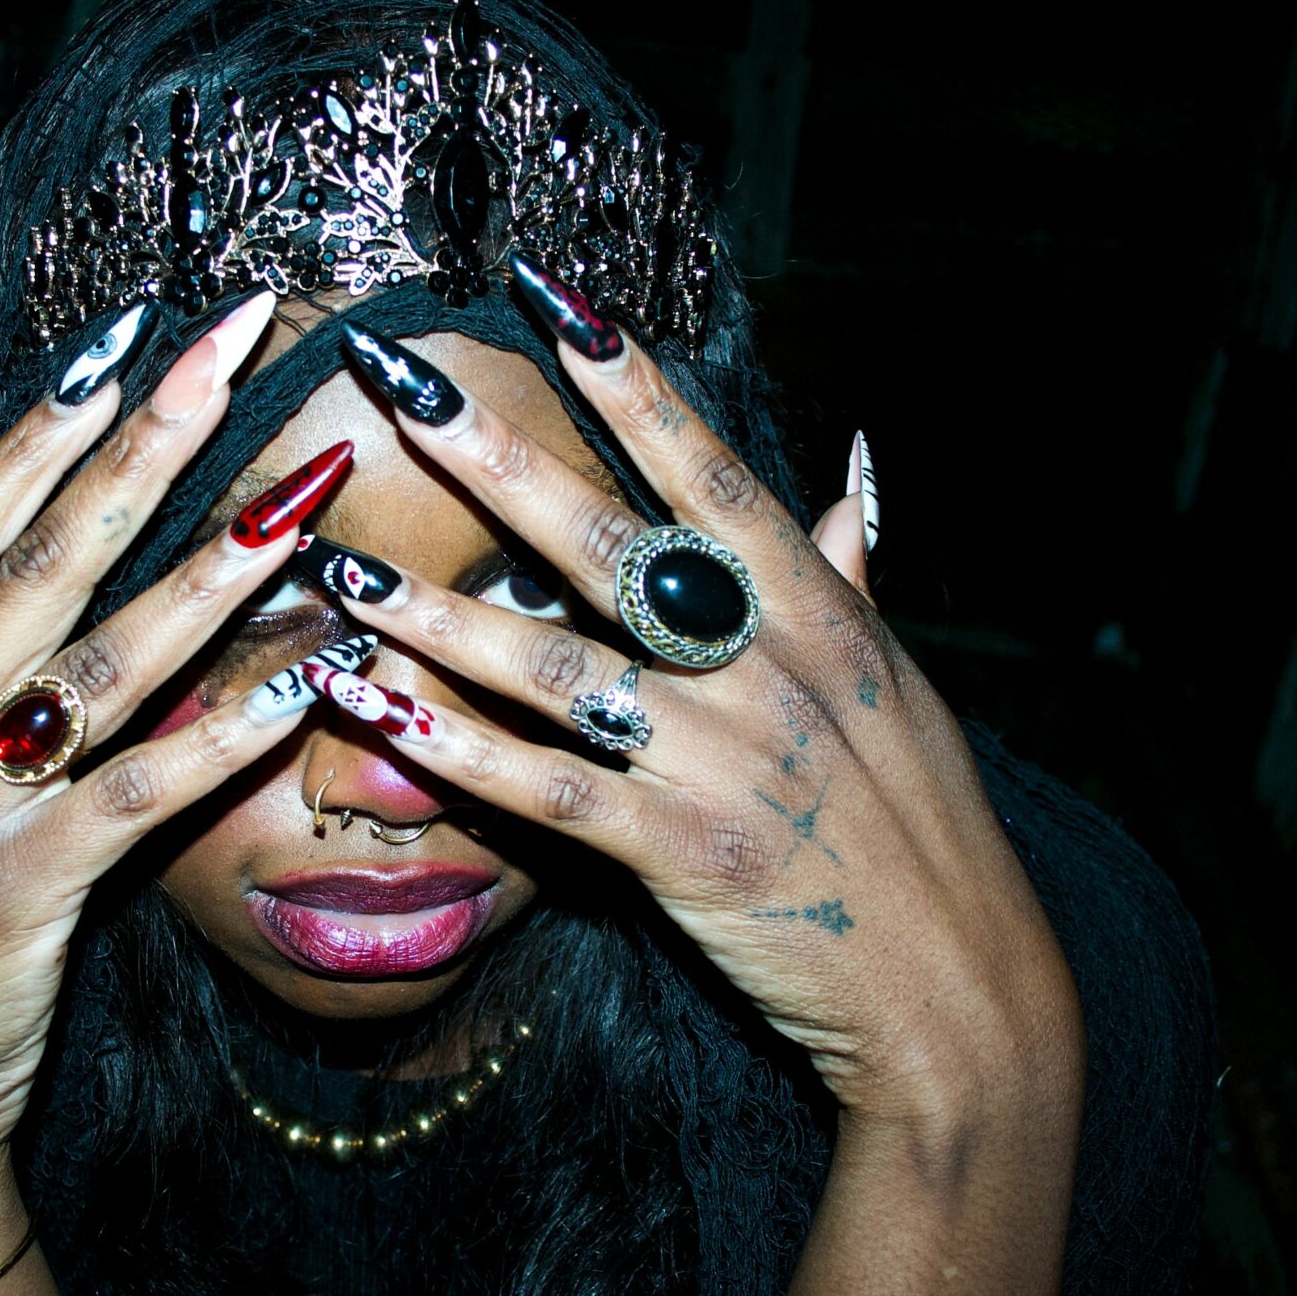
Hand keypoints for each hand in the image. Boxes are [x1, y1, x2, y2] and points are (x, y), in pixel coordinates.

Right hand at [0, 293, 356, 1198]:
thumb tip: (59, 543)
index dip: (56, 417)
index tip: (137, 331)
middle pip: (44, 552)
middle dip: (147, 436)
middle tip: (233, 342)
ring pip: (103, 657)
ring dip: (216, 565)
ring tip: (307, 490)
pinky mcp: (12, 890)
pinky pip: (142, 790)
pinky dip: (230, 727)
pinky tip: (310, 675)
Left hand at [320, 297, 1080, 1125]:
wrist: (960, 996)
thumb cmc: (922, 833)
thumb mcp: (898, 692)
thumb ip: (850, 576)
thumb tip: (849, 469)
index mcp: (821, 617)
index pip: (710, 475)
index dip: (631, 385)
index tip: (553, 298)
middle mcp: (767, 672)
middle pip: (609, 545)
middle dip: (492, 458)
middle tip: (394, 382)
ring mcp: (721, 763)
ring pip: (555, 669)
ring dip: (435, 615)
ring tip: (336, 566)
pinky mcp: (683, 856)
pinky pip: (551, 792)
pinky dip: (459, 752)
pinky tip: (377, 712)